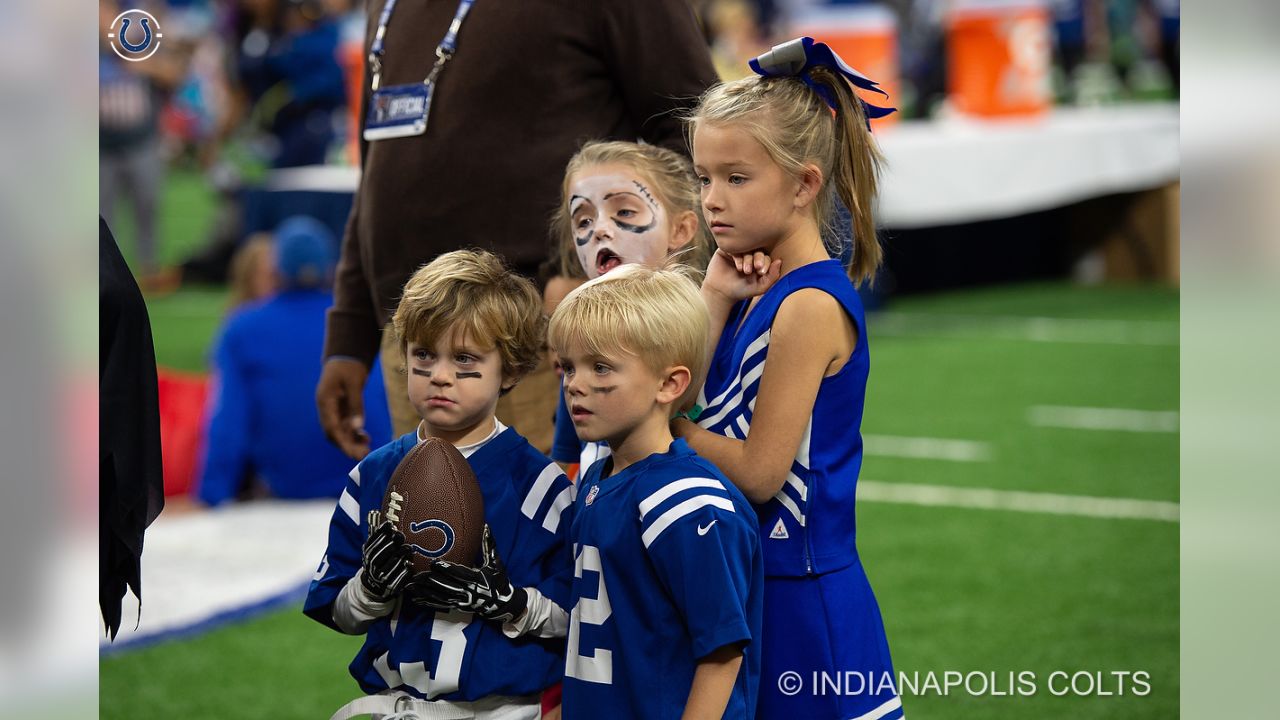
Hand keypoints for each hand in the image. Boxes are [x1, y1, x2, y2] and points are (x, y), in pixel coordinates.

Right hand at [316, 358, 370, 458]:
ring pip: (339, 431)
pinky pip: (344, 425)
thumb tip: (358, 426)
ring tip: (366, 448)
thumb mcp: (354, 383)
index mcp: (325, 401)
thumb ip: (356, 405)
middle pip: (333, 433)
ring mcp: (332, 409)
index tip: (353, 454)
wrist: (346, 356)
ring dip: (351, 441)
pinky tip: (365, 437)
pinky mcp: (340, 409)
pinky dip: (354, 432)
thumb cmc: (349, 366)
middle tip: (363, 455)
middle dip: (347, 445)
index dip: (342, 442)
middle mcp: (326, 408)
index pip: (331, 427)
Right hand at [360, 517, 411, 601]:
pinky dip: (404, 571)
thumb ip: (378, 535)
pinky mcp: (390, 587)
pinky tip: (410, 564)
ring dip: (399, 556)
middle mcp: (372, 566)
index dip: (380, 534)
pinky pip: (397, 579)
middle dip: (390, 544)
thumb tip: (377, 512)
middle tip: (401, 535)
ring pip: (389, 566)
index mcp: (367, 555)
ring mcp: (380, 577)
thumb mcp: (374, 548)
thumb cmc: (378, 561)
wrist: (374, 587)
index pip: (372, 543)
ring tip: (408, 548)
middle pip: (380, 554)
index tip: (389, 525)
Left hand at [405, 525, 527, 622]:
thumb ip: (489, 545)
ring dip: (424, 592)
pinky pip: (440, 605)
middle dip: (430, 581)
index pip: (459, 573)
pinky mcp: (456, 607)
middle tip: (415, 575)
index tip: (434, 562)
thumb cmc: (498, 580)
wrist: (500, 603)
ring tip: (410, 586)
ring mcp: (461, 601)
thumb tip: (486, 526)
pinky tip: (415, 599)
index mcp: (476, 579)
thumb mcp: (495, 562)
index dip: (446, 568)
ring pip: (440, 596)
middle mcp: (467, 591)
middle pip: (446, 586)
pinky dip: (427, 602)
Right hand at [702, 249, 781, 308]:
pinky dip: (739, 256)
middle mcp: (749, 255)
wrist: (720, 293)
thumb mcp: (760, 287)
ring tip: (745, 270)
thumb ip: (772, 277)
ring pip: (747, 248)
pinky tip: (738, 266)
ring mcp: (738, 252)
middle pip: (758, 249)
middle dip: (759, 258)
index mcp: (759, 263)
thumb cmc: (741, 290)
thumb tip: (780, 261)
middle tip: (756, 268)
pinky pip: (735, 247)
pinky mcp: (727, 250)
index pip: (767, 256)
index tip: (761, 272)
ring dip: (748, 259)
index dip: (766, 262)